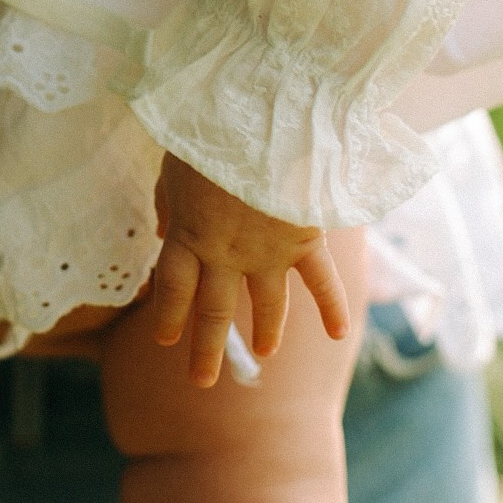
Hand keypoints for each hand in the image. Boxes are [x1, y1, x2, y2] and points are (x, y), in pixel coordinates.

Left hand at [152, 155, 349, 386]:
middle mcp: (225, 255)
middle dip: (206, 348)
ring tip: (264, 353)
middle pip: (212, 310)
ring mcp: (267, 253)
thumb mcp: (173, 165)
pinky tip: (338, 334)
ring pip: (266, 305)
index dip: (168, 316)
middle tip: (201, 381)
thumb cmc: (207, 133)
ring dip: (265, 330)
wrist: (258, 120)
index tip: (165, 340)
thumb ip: (168, 203)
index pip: (173, 290)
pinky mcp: (304, 241)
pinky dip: (332, 307)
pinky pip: (320, 282)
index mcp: (188, 234)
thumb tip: (164, 231)